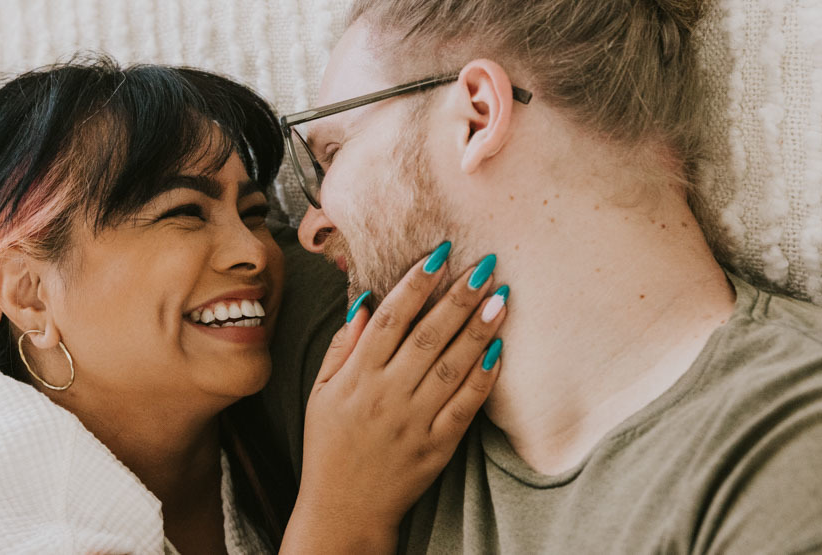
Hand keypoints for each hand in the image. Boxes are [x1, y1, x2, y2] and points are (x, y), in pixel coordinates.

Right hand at [282, 249, 506, 552]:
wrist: (344, 509)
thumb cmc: (329, 445)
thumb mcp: (320, 392)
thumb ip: (342, 346)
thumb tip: (364, 301)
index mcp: (357, 376)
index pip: (391, 318)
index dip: (417, 283)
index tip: (442, 254)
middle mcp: (386, 394)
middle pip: (428, 335)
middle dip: (459, 297)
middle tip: (486, 265)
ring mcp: (414, 421)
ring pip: (452, 366)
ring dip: (479, 330)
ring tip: (502, 298)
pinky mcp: (437, 446)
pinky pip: (465, 406)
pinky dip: (483, 378)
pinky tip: (500, 350)